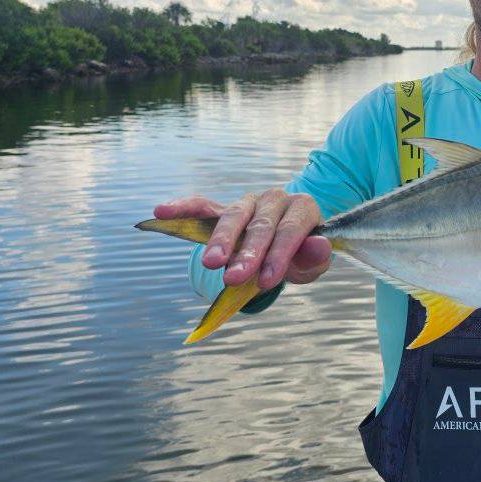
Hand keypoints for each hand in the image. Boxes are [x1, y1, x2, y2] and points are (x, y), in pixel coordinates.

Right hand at [153, 189, 331, 288]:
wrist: (286, 243)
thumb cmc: (300, 256)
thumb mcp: (312, 261)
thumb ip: (315, 256)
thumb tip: (319, 247)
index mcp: (302, 208)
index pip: (291, 230)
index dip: (279, 255)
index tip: (267, 281)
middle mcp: (275, 200)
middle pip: (261, 225)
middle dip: (247, 253)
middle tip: (233, 278)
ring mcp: (248, 203)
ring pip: (234, 216)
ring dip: (221, 240)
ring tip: (210, 263)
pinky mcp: (224, 209)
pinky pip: (203, 205)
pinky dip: (183, 207)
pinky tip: (161, 211)